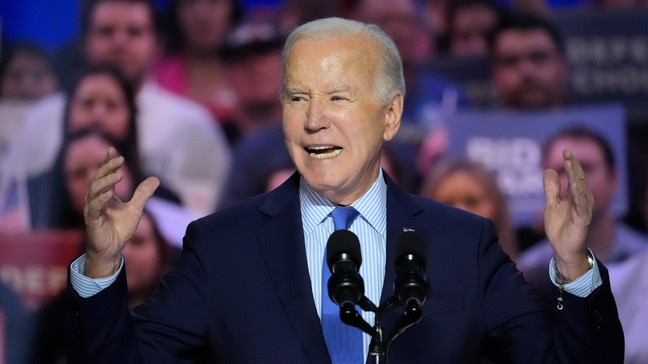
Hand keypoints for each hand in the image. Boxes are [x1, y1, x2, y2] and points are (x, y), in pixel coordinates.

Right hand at [84, 147, 158, 277]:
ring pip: (94, 191)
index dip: (108, 162)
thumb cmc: (120, 229)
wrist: (113, 249)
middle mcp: (97, 199)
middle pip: (99, 179)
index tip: (113, 150)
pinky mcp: (92, 220)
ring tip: (118, 173)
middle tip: (119, 158)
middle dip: (108, 167)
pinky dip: (101, 199)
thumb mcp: (135, 209)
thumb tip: (155, 178)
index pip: (105, 174)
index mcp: (106, 194)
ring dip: (106, 181)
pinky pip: (94, 207)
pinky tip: (110, 193)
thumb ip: (143, 194)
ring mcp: (93, 209)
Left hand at [543, 149, 593, 281]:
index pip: (574, 176)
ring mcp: (583, 210)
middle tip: (568, 152)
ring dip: (575, 177)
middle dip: (573, 166)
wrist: (563, 249)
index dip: (571, 163)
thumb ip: (552, 188)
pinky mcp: (582, 221)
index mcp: (576, 195)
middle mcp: (582, 201)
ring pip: (581, 190)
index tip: (565, 150)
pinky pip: (581, 207)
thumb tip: (549, 169)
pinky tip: (575, 186)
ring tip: (570, 164)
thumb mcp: (552, 204)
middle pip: (578, 179)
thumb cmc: (560, 227)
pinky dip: (578, 196)